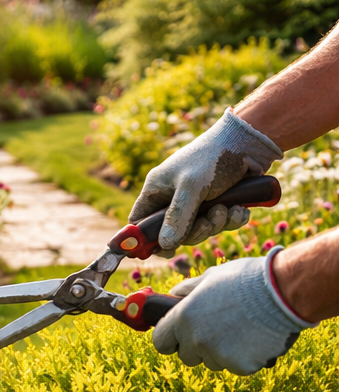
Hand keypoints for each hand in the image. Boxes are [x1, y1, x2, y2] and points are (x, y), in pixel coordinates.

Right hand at [130, 108, 281, 252]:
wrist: (251, 141)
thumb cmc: (213, 157)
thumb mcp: (192, 187)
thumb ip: (177, 217)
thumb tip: (165, 246)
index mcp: (158, 190)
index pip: (141, 222)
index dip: (147, 238)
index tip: (163, 250)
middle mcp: (174, 197)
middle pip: (174, 232)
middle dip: (194, 231)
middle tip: (208, 223)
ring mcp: (197, 201)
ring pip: (200, 229)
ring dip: (216, 224)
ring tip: (228, 209)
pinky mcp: (219, 202)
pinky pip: (221, 223)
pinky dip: (232, 220)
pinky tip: (241, 209)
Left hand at [151, 250, 312, 374]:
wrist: (285, 292)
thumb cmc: (247, 279)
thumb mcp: (211, 277)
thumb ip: (188, 290)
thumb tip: (174, 294)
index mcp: (183, 318)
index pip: (161, 342)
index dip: (170, 339)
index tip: (179, 337)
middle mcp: (196, 340)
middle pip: (187, 357)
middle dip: (198, 348)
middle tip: (219, 330)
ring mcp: (218, 355)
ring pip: (213, 363)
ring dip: (223, 353)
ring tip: (242, 329)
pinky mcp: (241, 366)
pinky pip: (237, 367)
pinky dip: (245, 358)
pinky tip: (256, 338)